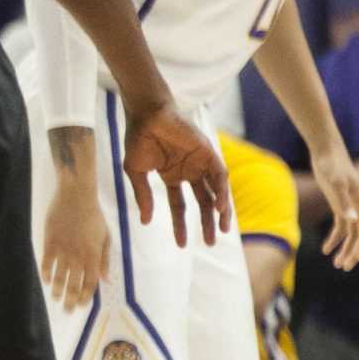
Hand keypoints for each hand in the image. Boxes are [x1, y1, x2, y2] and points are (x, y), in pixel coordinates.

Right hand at [38, 178, 109, 312]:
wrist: (76, 196)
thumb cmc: (93, 215)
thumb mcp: (105, 236)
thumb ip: (105, 259)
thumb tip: (106, 279)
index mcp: (93, 255)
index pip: (90, 282)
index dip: (85, 296)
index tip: (81, 305)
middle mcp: (78, 256)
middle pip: (74, 284)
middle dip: (70, 300)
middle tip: (67, 311)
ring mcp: (63, 250)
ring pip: (59, 276)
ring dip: (57, 290)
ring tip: (55, 298)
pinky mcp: (50, 242)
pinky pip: (47, 263)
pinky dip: (46, 274)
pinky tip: (46, 281)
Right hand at [119, 102, 227, 246]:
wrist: (146, 114)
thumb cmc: (138, 138)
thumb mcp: (136, 172)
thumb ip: (142, 195)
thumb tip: (145, 221)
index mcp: (173, 176)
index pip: (180, 206)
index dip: (181, 225)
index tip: (181, 245)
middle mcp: (189, 171)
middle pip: (203, 202)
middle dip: (207, 222)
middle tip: (211, 243)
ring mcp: (200, 162)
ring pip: (216, 191)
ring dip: (221, 211)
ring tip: (223, 229)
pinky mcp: (208, 153)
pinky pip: (219, 176)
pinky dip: (222, 191)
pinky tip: (220, 207)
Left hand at [311, 146, 358, 267]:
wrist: (325, 151)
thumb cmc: (332, 165)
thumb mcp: (335, 183)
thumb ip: (342, 202)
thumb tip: (350, 220)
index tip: (356, 259)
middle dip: (354, 251)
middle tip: (345, 268)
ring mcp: (349, 206)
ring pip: (351, 233)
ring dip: (345, 249)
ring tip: (337, 265)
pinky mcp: (339, 204)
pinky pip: (341, 227)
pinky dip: (334, 239)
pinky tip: (326, 250)